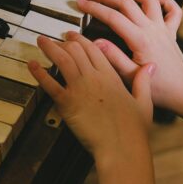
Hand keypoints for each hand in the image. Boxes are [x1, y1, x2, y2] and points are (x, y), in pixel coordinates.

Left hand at [28, 32, 153, 157]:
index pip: (93, 49)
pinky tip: (32, 65)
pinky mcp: (68, 104)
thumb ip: (143, 81)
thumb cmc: (134, 130)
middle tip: (56, 39)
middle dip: (64, 41)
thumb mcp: (144, 102)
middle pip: (75, 50)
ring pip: (62, 60)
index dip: (81, 40)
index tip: (73, 35)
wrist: (122, 148)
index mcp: (111, 76)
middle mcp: (94, 78)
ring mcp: (80, 89)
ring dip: (49, 48)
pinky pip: (50, 84)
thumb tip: (150, 66)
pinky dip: (39, 73)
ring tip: (41, 41)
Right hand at [76, 0, 182, 112]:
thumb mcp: (130, 77)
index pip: (113, 17)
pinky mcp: (172, 32)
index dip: (94, 8)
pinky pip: (173, 9)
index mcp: (140, 40)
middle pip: (127, 2)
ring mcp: (163, 28)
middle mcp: (152, 29)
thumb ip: (113, 58)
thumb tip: (94, 42)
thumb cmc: (159, 89)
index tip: (81, 4)